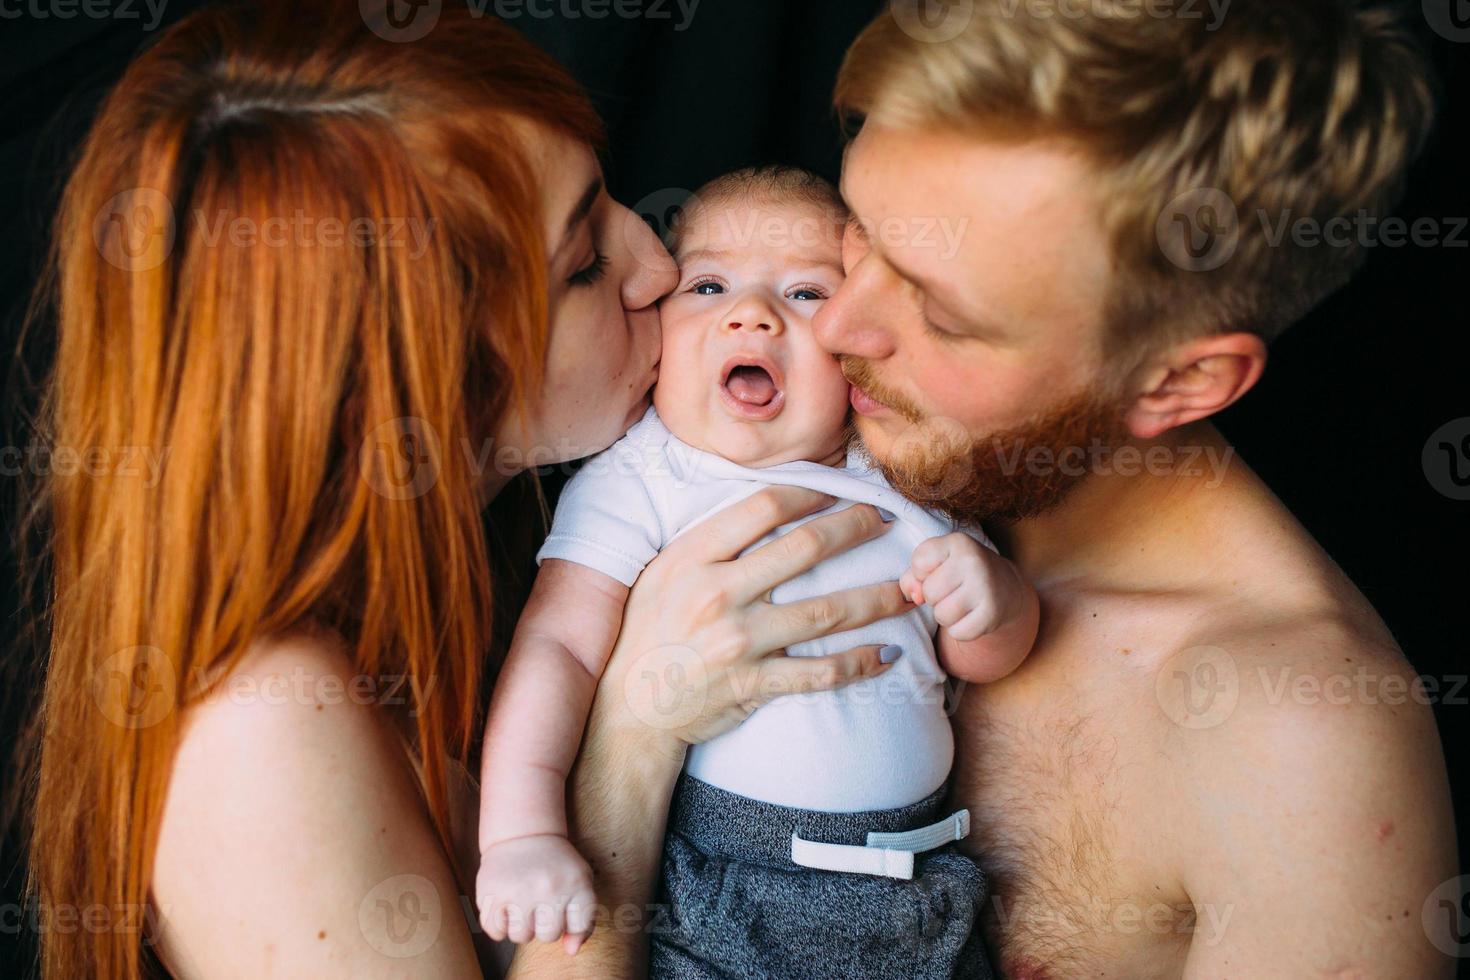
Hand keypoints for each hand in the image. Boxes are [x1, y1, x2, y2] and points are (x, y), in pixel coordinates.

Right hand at [478, 834, 595, 954]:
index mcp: (575, 883)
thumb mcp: (580, 882)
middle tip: (540, 904)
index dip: (570, 922)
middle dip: (544, 926)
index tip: (563, 906)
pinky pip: (495, 931)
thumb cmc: (556, 865)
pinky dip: (498, 925)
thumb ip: (584, 920)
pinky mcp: (492, 892)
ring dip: (521, 927)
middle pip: (547, 936)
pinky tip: (505, 907)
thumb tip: (571, 951)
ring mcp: (518, 890)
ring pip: (520, 937)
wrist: (523, 834)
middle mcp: (548, 887)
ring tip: (522, 905)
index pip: (578, 927)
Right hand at [600, 487, 915, 752]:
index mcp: (693, 557)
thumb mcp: (663, 573)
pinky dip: (858, 664)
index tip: (840, 489)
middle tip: (888, 521)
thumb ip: (710, 543)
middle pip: (805, 549)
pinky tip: (886, 654)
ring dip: (877, 598)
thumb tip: (768, 506)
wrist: (630, 708)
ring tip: (909, 588)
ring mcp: (738, 642)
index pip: (764, 508)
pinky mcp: (753, 684)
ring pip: (826, 611)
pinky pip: (819, 673)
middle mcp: (717, 594)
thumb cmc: (649, 632)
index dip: (811, 493)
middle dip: (856, 528)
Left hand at [901, 532, 1017, 641]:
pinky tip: (971, 616)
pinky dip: (960, 629)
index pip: (919, 563)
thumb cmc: (960, 573)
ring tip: (960, 603)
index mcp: (958, 542)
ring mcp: (985, 588)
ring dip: (946, 615)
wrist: (1006, 588)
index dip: (922, 573)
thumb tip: (914, 596)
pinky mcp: (992, 614)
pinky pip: (958, 632)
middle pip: (929, 592)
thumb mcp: (937, 562)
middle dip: (934, 597)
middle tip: (952, 591)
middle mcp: (973, 561)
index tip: (940, 571)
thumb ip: (912, 575)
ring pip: (941, 615)